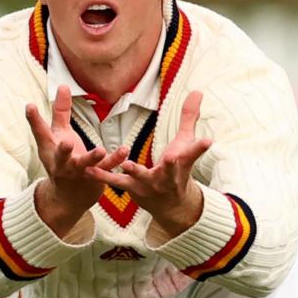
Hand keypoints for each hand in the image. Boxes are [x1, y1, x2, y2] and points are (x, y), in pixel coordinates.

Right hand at [26, 85, 127, 235]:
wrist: (69, 195)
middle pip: (61, 156)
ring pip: (85, 165)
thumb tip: (63, 85)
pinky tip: (124, 149)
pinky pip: (106, 168)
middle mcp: (62, 162)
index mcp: (51, 149)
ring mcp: (79, 171)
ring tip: (100, 150)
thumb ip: (61, 111)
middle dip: (62, 150)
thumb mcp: (58, 135)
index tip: (30, 106)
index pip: (41, 133)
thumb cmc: (62, 158)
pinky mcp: (96, 176)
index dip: (34, 120)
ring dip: (92, 158)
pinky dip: (116, 160)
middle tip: (65, 142)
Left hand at [86, 90, 211, 236]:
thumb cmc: (179, 169)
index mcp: (182, 164)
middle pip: (170, 169)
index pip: (193, 153)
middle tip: (172, 158)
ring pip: (142, 176)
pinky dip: (104, 176)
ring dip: (135, 170)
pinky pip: (117, 181)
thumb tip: (197, 91)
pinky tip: (90, 169)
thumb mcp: (185, 144)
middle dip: (171, 165)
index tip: (208, 141)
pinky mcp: (132, 188)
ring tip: (127, 163)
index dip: (200, 147)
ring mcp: (150, 184)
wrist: (173, 206)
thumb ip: (188, 117)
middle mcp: (168, 176)